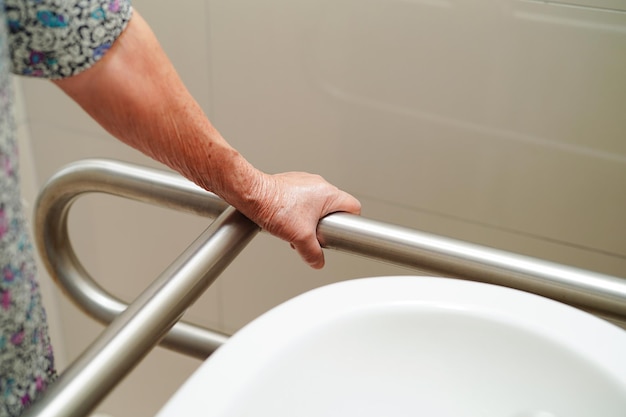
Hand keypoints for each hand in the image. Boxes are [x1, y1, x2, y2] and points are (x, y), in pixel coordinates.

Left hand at [236, 171, 360, 268]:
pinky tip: (285, 220)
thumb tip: (318, 262)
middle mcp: (318, 184)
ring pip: (316, 206)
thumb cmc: (274, 206)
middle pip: (333, 209)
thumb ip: (313, 253)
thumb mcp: (300, 237)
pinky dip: (296, 212)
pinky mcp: (290, 184)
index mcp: (328, 193)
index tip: (340, 233)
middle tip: (314, 234)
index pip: (353, 207)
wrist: (251, 194)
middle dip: (324, 225)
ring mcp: (303, 182)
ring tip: (295, 228)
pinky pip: (301, 200)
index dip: (351, 223)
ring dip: (308, 220)